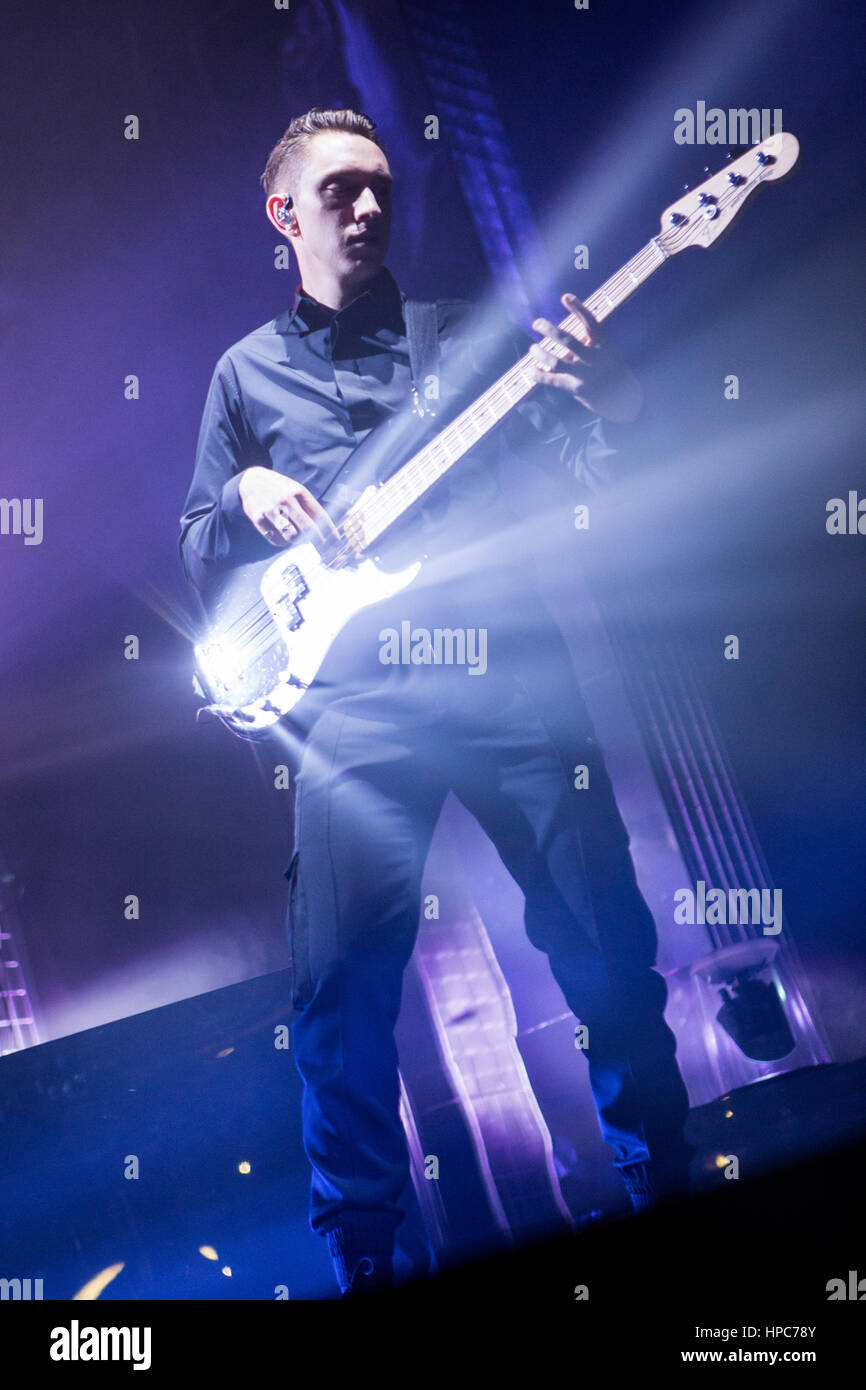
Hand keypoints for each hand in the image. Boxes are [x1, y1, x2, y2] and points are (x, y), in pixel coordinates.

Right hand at [238, 467, 340, 552]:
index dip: (330, 530)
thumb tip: (324, 527)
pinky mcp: (258, 518)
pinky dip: (281, 542)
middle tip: (324, 551)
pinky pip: (275, 539)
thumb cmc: (278, 488)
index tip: (336, 542)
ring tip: (297, 538)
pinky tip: (282, 537)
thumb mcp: (295, 489)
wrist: (249, 481)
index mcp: (299, 492)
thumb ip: (308, 506)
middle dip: (319, 542)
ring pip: (291, 536)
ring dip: (297, 541)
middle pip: (307, 528)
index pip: (319, 514)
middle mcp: (286, 500)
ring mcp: (272, 509)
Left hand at [529, 293, 642, 423]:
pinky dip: (539, 375)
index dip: (578, 308)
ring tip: (532, 348)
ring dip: (540, 353)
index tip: (565, 296)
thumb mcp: (607, 352)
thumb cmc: (611, 370)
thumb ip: (590, 342)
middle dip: (550, 330)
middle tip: (536, 322)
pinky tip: (529, 370)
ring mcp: (584, 374)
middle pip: (568, 341)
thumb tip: (565, 333)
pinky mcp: (576, 389)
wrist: (625, 399)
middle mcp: (594, 358)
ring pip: (556, 362)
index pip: (591, 322)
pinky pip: (552, 380)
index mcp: (604, 345)